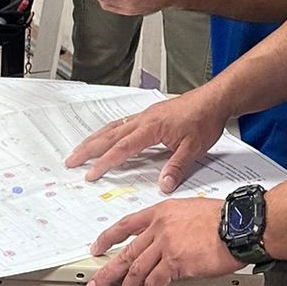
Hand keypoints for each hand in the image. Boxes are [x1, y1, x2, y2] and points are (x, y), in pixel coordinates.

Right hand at [64, 89, 226, 191]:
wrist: (215, 99)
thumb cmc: (205, 119)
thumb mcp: (193, 148)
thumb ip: (175, 167)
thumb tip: (162, 186)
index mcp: (151, 127)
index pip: (122, 148)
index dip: (104, 162)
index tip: (90, 174)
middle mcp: (144, 119)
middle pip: (109, 135)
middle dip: (88, 148)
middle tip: (71, 160)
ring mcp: (146, 116)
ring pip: (114, 128)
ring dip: (95, 139)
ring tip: (81, 149)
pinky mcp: (151, 115)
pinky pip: (123, 123)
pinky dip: (109, 132)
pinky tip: (107, 136)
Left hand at [87, 198, 238, 285]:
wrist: (237, 224)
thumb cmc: (223, 218)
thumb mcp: (191, 210)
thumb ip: (174, 224)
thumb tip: (168, 241)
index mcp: (161, 212)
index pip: (126, 225)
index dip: (108, 238)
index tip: (97, 247)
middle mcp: (159, 228)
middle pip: (124, 253)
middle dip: (106, 273)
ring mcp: (165, 245)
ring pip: (135, 272)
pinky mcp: (175, 263)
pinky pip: (154, 285)